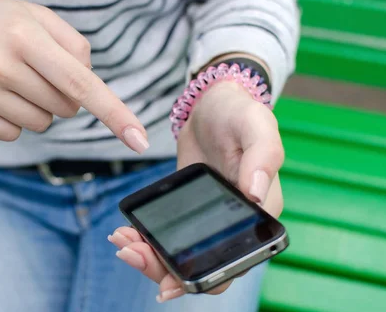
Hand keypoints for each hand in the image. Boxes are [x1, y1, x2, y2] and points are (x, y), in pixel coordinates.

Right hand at [0, 0, 147, 151]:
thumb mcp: (34, 15)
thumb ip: (73, 46)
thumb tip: (89, 89)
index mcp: (23, 34)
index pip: (81, 84)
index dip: (115, 113)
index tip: (141, 141)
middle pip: (65, 108)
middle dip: (63, 94)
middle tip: (35, 68)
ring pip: (41, 124)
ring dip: (38, 107)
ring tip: (11, 78)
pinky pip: (13, 134)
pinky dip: (13, 118)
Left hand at [109, 81, 284, 301]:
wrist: (213, 101)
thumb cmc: (240, 112)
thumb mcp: (257, 124)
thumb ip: (263, 156)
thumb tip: (256, 194)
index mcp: (260, 213)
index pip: (235, 262)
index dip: (204, 279)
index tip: (169, 283)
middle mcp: (236, 223)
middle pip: (202, 266)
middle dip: (164, 270)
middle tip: (129, 252)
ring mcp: (210, 218)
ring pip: (182, 255)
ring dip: (150, 256)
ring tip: (122, 241)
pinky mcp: (189, 207)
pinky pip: (169, 234)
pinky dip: (148, 238)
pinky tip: (127, 232)